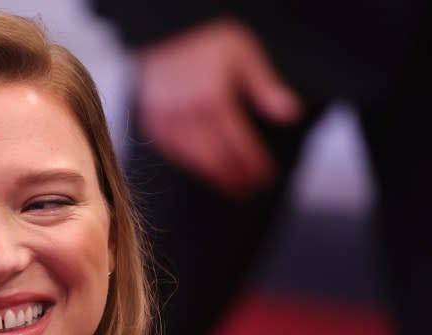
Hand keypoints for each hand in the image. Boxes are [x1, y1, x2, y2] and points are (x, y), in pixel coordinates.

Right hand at [133, 19, 301, 194]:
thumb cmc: (203, 42)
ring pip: (195, 161)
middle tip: (250, 190)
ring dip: (216, 177)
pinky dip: (193, 165)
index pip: (240, 144)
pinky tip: (206, 169)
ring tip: (232, 187)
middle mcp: (189, 115)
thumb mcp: (243, 52)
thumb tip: (290, 114)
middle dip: (236, 178)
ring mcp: (168, 122)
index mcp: (214, 99)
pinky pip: (175, 154)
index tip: (266, 177)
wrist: (160, 34)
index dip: (254, 165)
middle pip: (218, 159)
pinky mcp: (153, 125)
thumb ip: (266, 86)